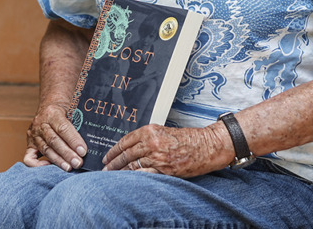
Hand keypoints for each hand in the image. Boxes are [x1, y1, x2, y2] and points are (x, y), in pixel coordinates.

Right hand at [24, 102, 86, 171]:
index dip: (73, 140)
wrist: (50, 104)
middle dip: (67, 153)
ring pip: (46, 149)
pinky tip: (49, 167)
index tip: (83, 151)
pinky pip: (29, 158)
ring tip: (69, 167)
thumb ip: (78, 122)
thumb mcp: (72, 109)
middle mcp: (40, 123)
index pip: (63, 128)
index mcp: (52, 112)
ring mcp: (34, 135)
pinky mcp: (29, 144)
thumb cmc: (65, 109)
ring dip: (58, 160)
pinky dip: (37, 165)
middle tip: (78, 163)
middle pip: (54, 141)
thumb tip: (93, 138)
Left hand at [102, 123, 231, 177]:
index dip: (113, 151)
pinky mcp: (164, 170)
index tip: (107, 157)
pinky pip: (143, 175)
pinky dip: (133, 179)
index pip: (125, 141)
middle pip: (126, 154)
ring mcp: (157, 157)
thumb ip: (148, 138)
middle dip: (113, 163)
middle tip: (105, 170)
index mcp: (150, 130)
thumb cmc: (188, 139)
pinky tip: (127, 182)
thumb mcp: (165, 132)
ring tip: (112, 178)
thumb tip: (133, 148)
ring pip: (132, 166)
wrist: (206, 146)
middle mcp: (151, 142)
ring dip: (120, 172)